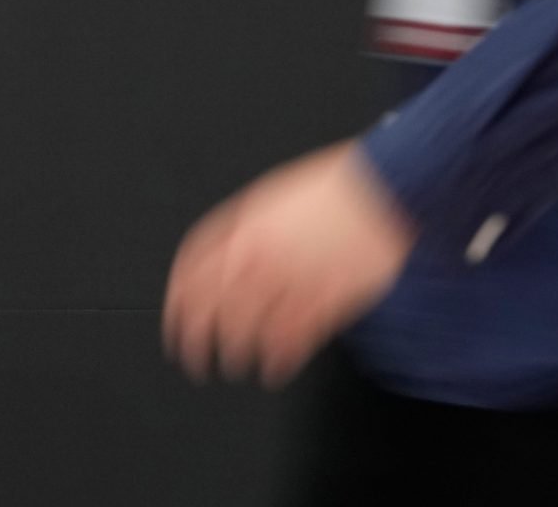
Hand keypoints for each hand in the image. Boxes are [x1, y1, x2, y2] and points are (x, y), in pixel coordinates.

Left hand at [161, 140, 415, 387]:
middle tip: (193, 360)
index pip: (191, 273)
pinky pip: (292, 339)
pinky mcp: (326, 301)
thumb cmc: (333, 187)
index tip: (175, 322)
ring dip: (236, 355)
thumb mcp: (270, 197)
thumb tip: (223, 255)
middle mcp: (259, 257)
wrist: (383, 188)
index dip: (178, 303)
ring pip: (247, 330)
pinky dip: (278, 360)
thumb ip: (243, 228)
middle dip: (195, 339)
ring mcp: (292, 280)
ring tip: (235, 367)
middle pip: (211, 308)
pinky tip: (274, 370)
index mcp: (242, 228)